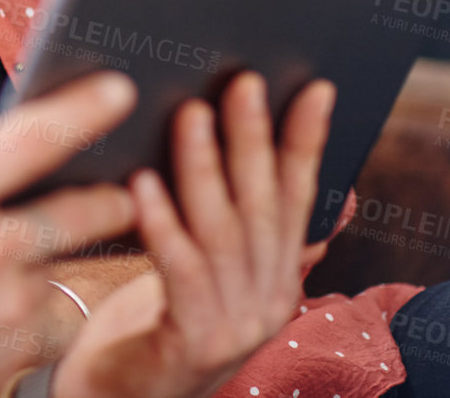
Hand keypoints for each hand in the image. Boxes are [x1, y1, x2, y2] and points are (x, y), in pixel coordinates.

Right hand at [0, 71, 139, 397]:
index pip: (33, 138)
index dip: (85, 108)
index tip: (118, 90)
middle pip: (88, 209)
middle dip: (111, 200)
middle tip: (116, 197)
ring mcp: (10, 306)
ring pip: (72, 272)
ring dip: (55, 270)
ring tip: (12, 280)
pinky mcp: (21, 356)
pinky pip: (58, 324)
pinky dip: (43, 321)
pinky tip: (1, 324)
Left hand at [51, 73, 334, 397]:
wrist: (118, 397)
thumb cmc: (155, 322)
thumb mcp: (210, 274)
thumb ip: (259, 236)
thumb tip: (331, 195)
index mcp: (276, 279)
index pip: (298, 200)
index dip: (306, 143)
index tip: (314, 90)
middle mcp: (267, 301)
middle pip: (263, 207)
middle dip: (254, 140)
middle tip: (242, 83)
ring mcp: (234, 324)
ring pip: (223, 233)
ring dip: (205, 168)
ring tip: (189, 114)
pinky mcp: (192, 342)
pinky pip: (178, 271)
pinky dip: (164, 224)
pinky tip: (143, 183)